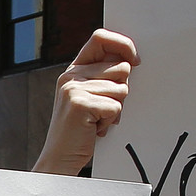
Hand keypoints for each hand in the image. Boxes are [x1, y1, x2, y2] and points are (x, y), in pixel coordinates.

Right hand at [34, 30, 136, 175]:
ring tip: (98, 119)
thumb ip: (104, 77)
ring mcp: (74, 89)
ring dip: (116, 108)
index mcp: (74, 70)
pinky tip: (95, 128)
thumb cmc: (79, 130)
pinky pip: (116, 106)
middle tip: (104, 108)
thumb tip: (132, 61)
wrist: (60, 158)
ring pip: (122, 88)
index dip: (123, 44)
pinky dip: (110, 121)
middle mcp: (71, 76)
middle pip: (121, 67)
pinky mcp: (80, 104)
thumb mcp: (89, 97)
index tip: (135, 60)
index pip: (101, 38)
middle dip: (121, 91)